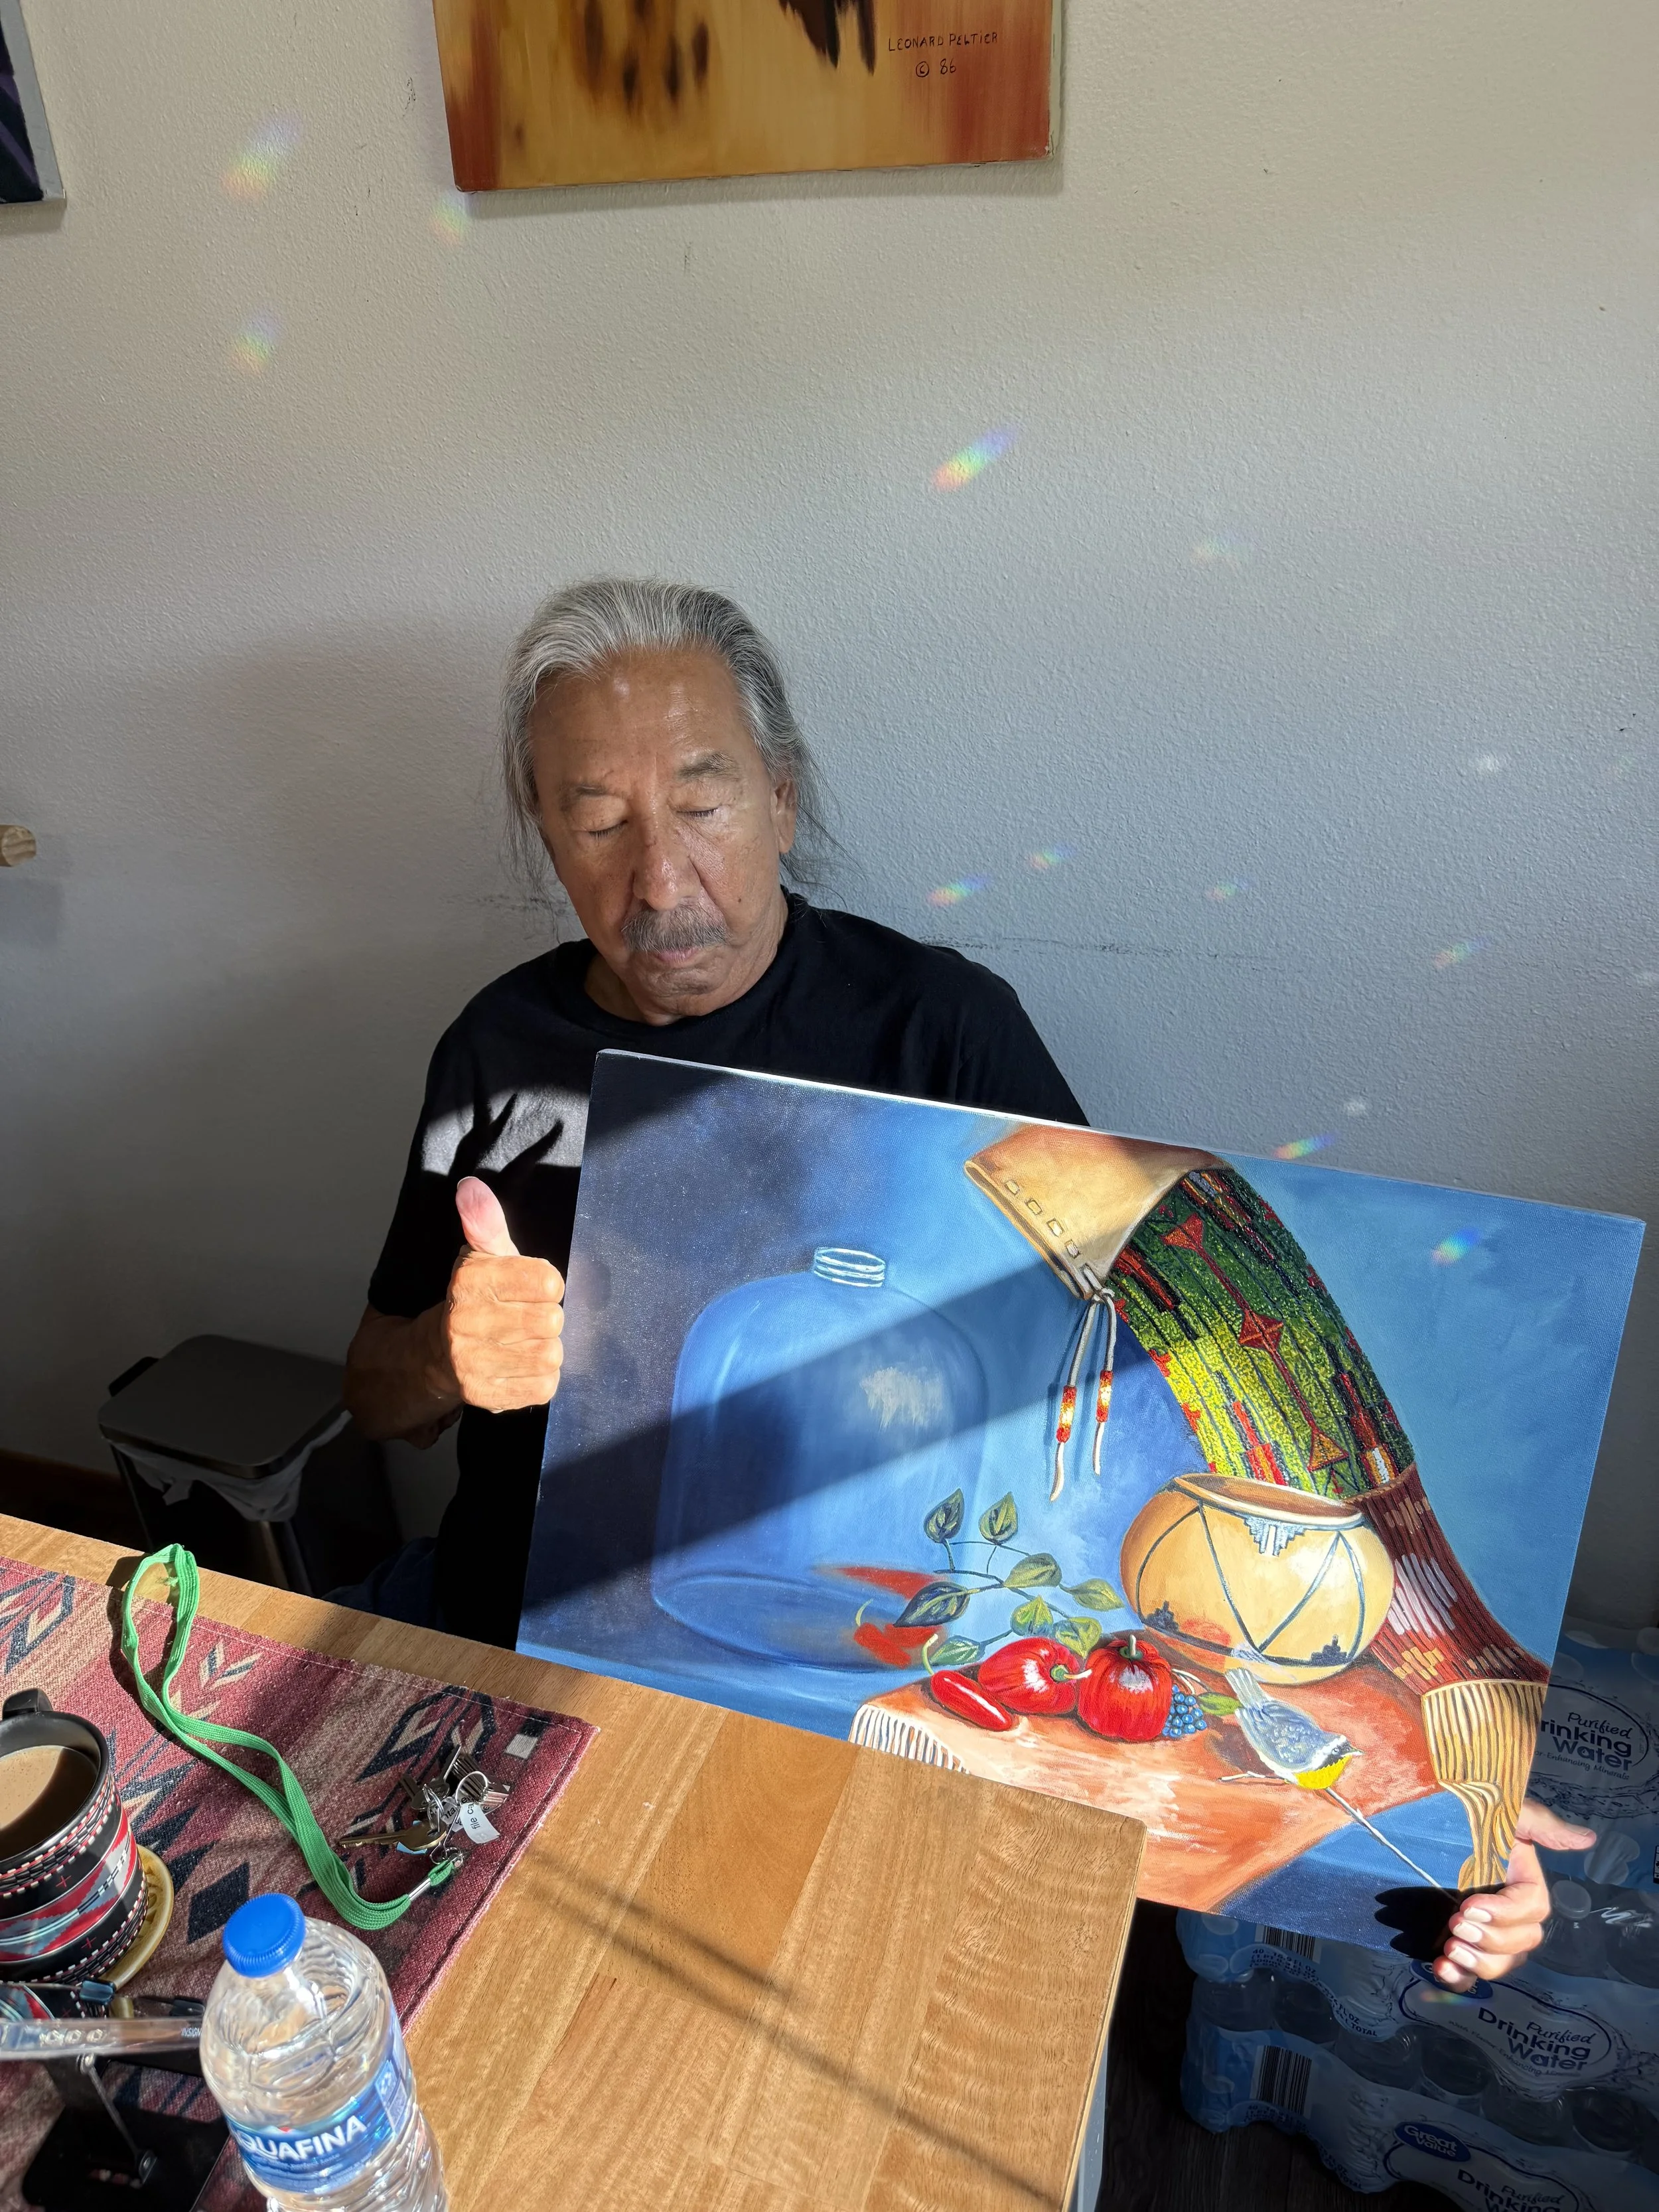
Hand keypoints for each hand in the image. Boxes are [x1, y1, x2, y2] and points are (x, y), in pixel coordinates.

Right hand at [437, 1176, 565, 1413]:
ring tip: (524, 1342)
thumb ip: (485, 1222)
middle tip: (528, 1318)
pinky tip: (521, 1366)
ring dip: (545, 1349)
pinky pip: (544, 1387)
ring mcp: (473, 1363)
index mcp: (469, 1281)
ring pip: (550, 1355)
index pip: (546, 1281)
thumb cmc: (471, 1301)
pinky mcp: (485, 1396)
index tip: (532, 1287)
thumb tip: (471, 1187)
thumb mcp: (480, 1257)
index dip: (546, 1284)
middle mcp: (466, 1322)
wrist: (431, 1356)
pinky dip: (541, 1378)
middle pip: (552, 1319)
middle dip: (547, 1318)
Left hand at [1432, 1798, 1597, 1989]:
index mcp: (1522, 1882)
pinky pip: (1468, 1975)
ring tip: (1450, 1950)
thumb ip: (1542, 1825)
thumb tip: (1587, 1838)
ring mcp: (1482, 1930)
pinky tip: (1441, 1969)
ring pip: (1500, 1963)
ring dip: (1479, 1963)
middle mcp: (1507, 1912)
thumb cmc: (1461, 1808)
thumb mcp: (1503, 1809)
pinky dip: (1458, 1978)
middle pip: (1520, 1943)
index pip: (1531, 1909)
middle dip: (1491, 1940)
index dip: (1506, 1913)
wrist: (1411, 1818)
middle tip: (1457, 1924)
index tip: (1471, 1904)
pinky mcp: (1456, 1943)